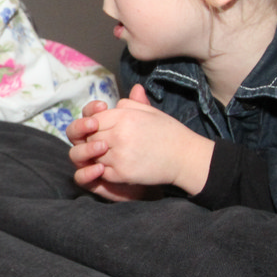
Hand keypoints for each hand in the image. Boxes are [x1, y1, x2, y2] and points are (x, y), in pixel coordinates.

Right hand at [67, 97, 144, 200]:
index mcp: (100, 129)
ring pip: (74, 154)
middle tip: (95, 124)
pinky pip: (81, 177)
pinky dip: (87, 173)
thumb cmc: (149, 149)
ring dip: (85, 149)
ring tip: (102, 147)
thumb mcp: (145, 126)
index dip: (91, 110)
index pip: (87, 115)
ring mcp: (89, 162)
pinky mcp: (93, 180)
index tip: (103, 106)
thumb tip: (138, 88)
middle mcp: (90, 144)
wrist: (156, 174)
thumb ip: (139, 109)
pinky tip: (99, 168)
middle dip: (81, 127)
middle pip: (74, 133)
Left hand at [69, 84, 213, 197]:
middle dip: (95, 140)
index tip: (105, 129)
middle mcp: (119, 135)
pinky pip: (101, 171)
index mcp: (124, 116)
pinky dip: (105, 170)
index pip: (94, 119)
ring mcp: (119, 156)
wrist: (185, 157)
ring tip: (112, 154)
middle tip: (107, 143)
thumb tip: (114, 103)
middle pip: (90, 137)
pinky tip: (117, 165)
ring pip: (93, 155)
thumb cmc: (169, 132)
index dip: (96, 125)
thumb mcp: (149, 111)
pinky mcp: (122, 174)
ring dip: (99, 156)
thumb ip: (129, 104)